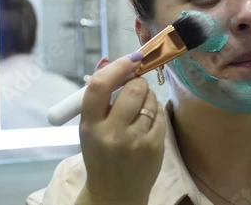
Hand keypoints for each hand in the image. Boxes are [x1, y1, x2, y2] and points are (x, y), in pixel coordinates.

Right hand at [77, 53, 165, 204]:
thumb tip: (109, 61)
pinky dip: (156, 111)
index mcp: (90, 126)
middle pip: (133, 90)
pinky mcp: (154, 147)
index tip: (130, 59)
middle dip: (138, 82)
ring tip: (140, 108)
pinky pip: (160, 114)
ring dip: (148, 96)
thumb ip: (99, 96)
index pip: (99, 87)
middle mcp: (112, 133)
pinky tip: (148, 121)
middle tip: (136, 86)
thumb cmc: (100, 154)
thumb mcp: (90, 128)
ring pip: (150, 100)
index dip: (116, 67)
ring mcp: (135, 141)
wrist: (114, 192)